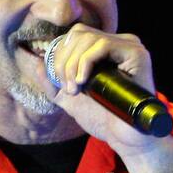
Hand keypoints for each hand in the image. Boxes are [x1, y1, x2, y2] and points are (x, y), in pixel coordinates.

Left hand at [47, 24, 168, 162]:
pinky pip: (103, 45)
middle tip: (66, 87)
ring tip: (75, 88)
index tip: (59, 82)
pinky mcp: (137, 54)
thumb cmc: (104, 118)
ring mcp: (130, 46)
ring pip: (89, 37)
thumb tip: (36, 63)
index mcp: (106, 49)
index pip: (76, 35)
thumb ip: (53, 82)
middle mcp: (119, 43)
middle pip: (80, 34)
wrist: (125, 138)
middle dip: (64, 61)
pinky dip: (86, 61)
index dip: (60, 54)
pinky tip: (83, 81)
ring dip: (73, 64)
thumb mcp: (70, 98)